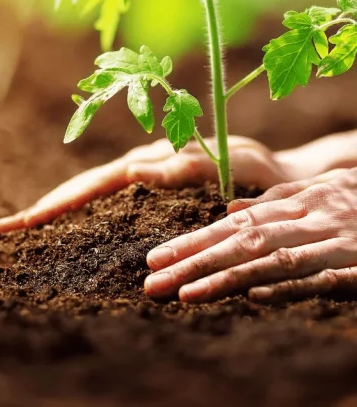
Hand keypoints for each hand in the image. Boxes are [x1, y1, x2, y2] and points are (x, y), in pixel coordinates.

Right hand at [0, 136, 298, 232]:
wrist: (279, 172)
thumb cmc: (260, 170)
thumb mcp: (229, 164)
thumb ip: (185, 166)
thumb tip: (134, 172)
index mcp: (148, 164)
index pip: (90, 186)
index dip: (54, 204)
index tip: (21, 221)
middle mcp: (139, 169)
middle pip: (80, 189)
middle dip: (42, 208)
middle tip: (4, 228)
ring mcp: (142, 179)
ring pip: (89, 195)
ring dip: (56, 209)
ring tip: (24, 226)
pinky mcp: (150, 192)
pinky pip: (106, 203)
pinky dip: (81, 213)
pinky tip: (68, 226)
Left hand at [144, 169, 356, 302]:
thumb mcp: (328, 194)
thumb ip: (280, 201)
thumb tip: (229, 213)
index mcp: (302, 202)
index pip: (234, 224)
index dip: (192, 240)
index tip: (153, 259)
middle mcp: (314, 218)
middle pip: (243, 240)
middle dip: (193, 261)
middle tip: (152, 283)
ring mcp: (340, 242)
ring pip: (273, 258)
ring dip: (226, 277)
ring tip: (185, 293)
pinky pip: (323, 278)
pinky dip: (289, 286)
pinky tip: (254, 297)